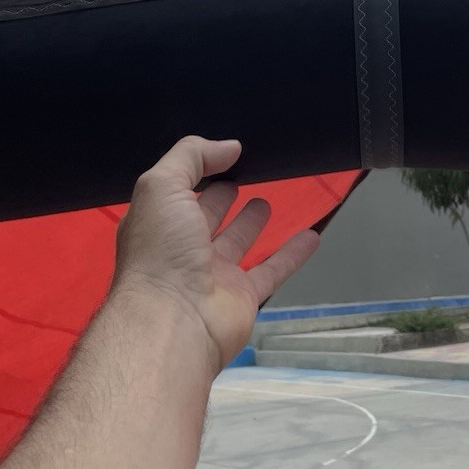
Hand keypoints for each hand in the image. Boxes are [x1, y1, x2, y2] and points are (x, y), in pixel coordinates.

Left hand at [110, 136, 319, 374]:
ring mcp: (212, 274)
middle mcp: (181, 248)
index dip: (196, 171)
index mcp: (158, 223)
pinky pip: (271, 269)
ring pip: (236, 242)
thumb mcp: (162, 186)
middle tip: (243, 174)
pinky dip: (292, 254)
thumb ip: (191, 157)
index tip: (224, 154)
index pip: (176, 191)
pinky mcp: (242, 296)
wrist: (174, 322)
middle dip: (220, 196)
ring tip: (266, 202)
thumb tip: (228, 146)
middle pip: (206, 216)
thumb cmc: (160, 252)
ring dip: (250, 223)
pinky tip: (311, 236)